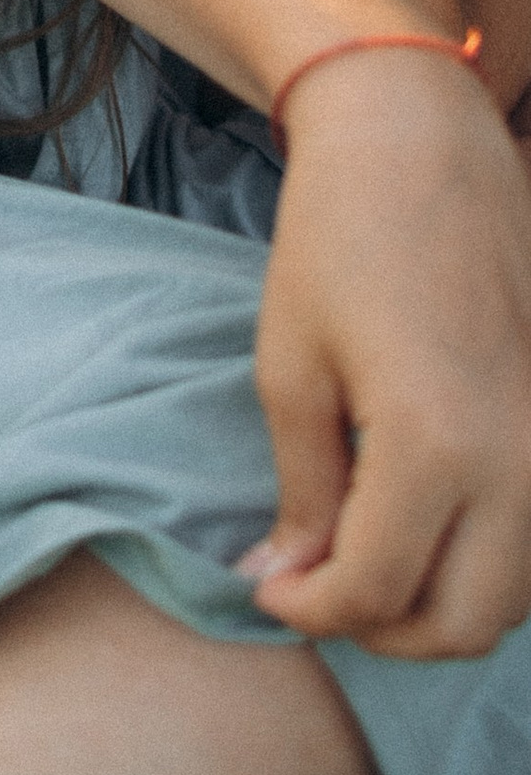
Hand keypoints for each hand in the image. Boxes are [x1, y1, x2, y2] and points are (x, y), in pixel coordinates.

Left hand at [245, 44, 530, 655]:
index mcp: (437, 446)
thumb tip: (286, 579)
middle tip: (318, 590)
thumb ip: (303, 490)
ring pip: (516, 597)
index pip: (378, 591)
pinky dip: (487, 566)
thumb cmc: (338, 241)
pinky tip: (425, 529)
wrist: (420, 144)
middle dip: (382, 629)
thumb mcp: (292, 367)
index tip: (269, 589)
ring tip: (366, 561)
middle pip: (465, 623)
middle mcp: (519, 461)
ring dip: (441, 607)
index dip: (312, 610)